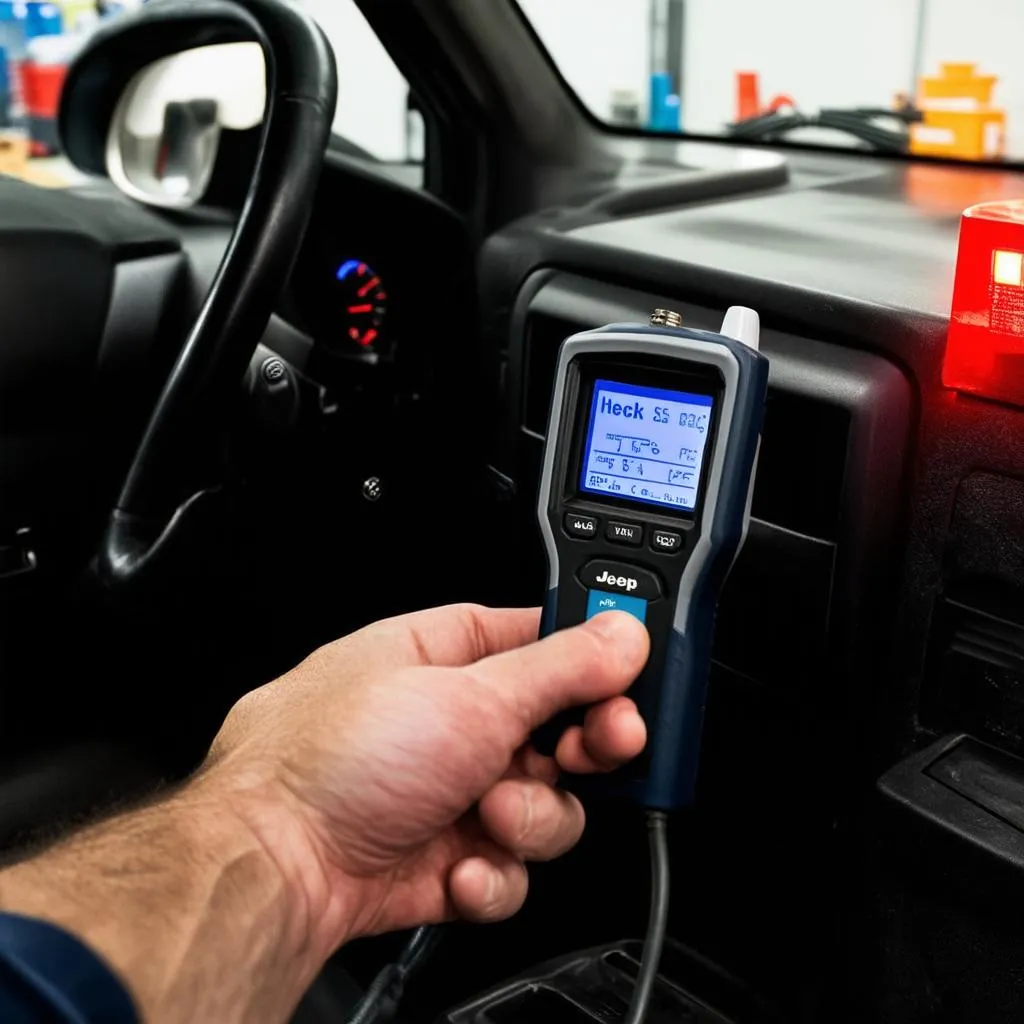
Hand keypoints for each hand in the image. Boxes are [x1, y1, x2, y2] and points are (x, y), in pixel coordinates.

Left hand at [196, 604, 648, 958]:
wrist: (274, 867)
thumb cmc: (332, 760)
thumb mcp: (468, 699)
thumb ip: (559, 668)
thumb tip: (620, 632)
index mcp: (448, 656)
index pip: (546, 643)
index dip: (595, 664)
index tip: (629, 682)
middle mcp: (453, 720)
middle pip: (559, 727)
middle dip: (583, 748)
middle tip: (592, 750)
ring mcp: (450, 790)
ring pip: (547, 805)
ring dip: (530, 819)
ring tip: (487, 815)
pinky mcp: (448, 857)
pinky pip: (510, 867)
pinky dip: (493, 875)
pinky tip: (459, 867)